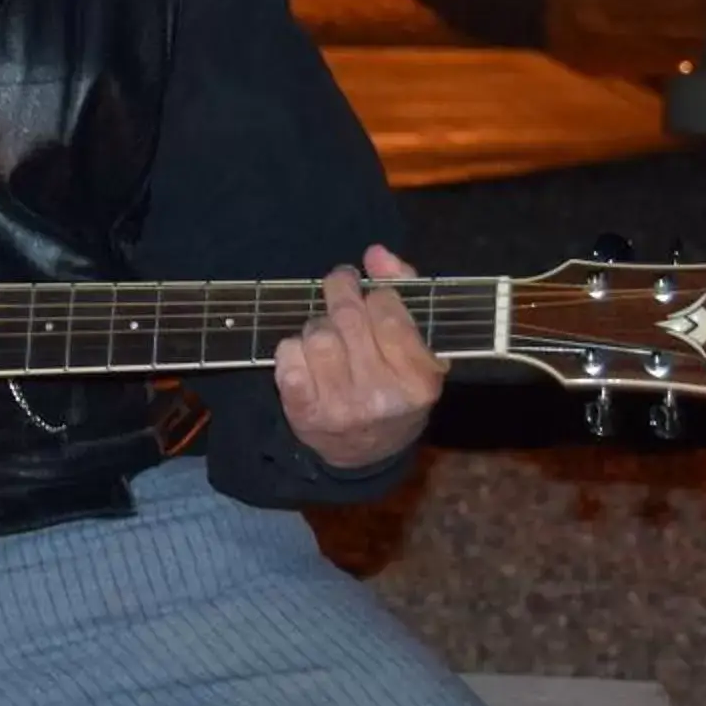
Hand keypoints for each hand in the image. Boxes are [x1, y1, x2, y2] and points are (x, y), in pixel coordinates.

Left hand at [273, 243, 445, 471]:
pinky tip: (305, 357)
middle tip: (338, 284)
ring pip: (316, 335)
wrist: (365, 452)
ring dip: (317, 325)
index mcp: (419, 379)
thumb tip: (377, 253)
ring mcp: (342, 406)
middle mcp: (382, 395)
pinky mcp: (305, 412)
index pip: (388, 311)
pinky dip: (291, 349)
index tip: (367, 286)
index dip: (374, 290)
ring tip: (326, 332)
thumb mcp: (416, 347)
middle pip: (348, 318)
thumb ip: (403, 290)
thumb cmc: (394, 387)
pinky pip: (287, 358)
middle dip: (339, 291)